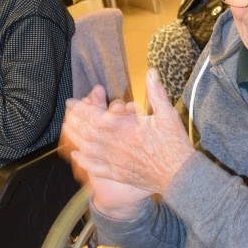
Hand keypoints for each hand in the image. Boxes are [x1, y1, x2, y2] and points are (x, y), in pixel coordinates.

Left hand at [60, 70, 194, 218]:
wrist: (179, 176)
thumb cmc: (174, 145)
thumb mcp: (167, 114)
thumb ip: (156, 92)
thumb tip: (150, 71)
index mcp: (122, 127)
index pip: (93, 115)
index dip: (80, 108)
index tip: (72, 102)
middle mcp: (113, 144)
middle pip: (85, 131)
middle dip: (73, 121)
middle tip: (68, 113)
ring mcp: (113, 161)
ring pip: (86, 148)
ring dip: (74, 138)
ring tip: (68, 129)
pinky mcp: (117, 173)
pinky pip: (94, 168)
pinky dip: (83, 160)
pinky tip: (76, 155)